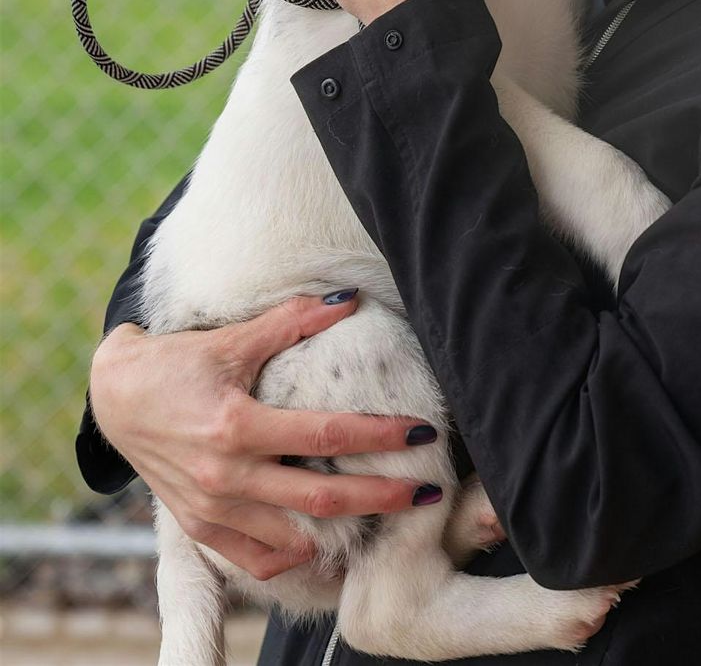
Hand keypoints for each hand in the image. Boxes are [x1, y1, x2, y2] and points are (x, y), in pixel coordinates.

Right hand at [88, 294, 443, 581]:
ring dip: (344, 531)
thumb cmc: (178, 363)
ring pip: (293, 537)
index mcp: (237, 426)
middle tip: (426, 489)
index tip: (422, 431)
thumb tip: (348, 299)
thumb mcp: (234, 338)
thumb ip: (292, 320)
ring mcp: (212, 509)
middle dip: (382, 496)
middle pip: (321, 498)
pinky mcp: (200, 527)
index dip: (380, 436)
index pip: (327, 437)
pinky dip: (293, 556)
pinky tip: (324, 545)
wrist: (115, 397)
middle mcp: (226, 475)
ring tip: (389, 518)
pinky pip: (254, 558)